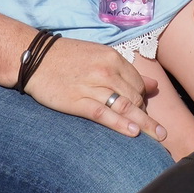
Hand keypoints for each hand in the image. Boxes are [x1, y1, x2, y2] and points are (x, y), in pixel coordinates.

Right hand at [22, 36, 165, 139]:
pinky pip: (104, 114)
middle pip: (134, 97)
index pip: (138, 83)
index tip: (143, 111)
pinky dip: (120, 124)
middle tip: (152, 129)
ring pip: (124, 106)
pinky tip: (133, 133)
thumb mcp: (99, 56)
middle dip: (143, 113)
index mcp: (113, 58)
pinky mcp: (78, 101)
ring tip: (158, 136)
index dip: (143, 99)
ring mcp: (92, 86)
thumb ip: (127, 72)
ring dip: (144, 123)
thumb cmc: (68, 57)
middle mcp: (106, 71)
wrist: (35, 57)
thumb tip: (154, 86)